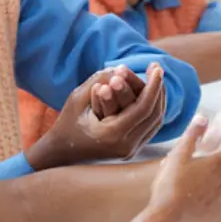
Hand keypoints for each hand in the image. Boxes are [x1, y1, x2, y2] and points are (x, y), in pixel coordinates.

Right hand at [30, 64, 165, 167]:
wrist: (61, 153)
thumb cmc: (67, 124)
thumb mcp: (77, 98)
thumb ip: (98, 81)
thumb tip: (120, 69)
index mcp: (112, 135)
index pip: (143, 108)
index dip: (153, 86)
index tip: (157, 68)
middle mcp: (126, 146)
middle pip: (154, 116)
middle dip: (159, 90)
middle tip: (158, 69)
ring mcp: (130, 151)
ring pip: (155, 123)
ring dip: (158, 99)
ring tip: (156, 79)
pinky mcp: (131, 150)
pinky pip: (149, 127)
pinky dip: (152, 109)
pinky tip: (150, 94)